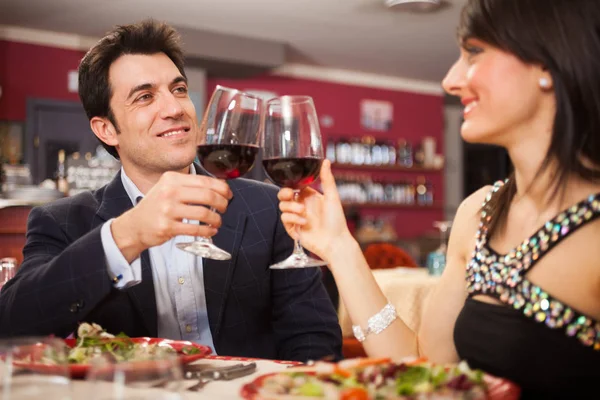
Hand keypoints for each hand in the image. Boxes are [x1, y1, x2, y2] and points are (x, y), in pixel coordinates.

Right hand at [111, 171, 232, 261]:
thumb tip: (219, 187)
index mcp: (172, 179)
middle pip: (207, 195)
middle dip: (222, 203)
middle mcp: (169, 192)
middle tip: (224, 208)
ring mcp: (167, 210)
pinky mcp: (167, 227)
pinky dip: (208, 231)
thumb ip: (189, 186)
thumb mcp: (168, 188)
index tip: (228, 194)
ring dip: (216, 219)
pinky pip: (196, 229)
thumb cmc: (156, 206)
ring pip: (204, 213)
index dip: (222, 188)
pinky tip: (210, 231)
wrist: (135, 225)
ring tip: (217, 222)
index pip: (205, 181)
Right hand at [277, 160, 354, 263]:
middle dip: (284, 193)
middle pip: (283, 195)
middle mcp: (301, 205)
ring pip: (282, 206)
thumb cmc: (336, 220)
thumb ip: (327, 179)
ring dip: (291, 207)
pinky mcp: (292, 229)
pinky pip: (284, 219)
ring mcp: (296, 217)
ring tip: (303, 212)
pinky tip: (303, 222)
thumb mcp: (332, 197)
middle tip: (290, 195)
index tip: (293, 184)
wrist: (335, 242)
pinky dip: (292, 219)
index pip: (294, 186)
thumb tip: (326, 160)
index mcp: (309, 197)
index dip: (290, 184)